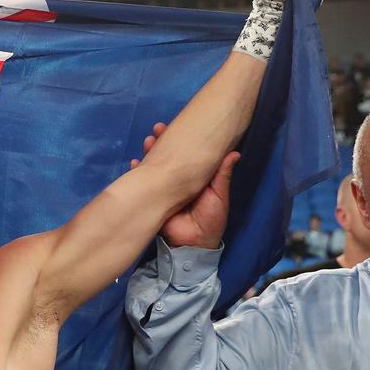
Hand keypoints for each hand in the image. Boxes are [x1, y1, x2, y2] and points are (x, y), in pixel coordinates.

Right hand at [132, 123, 239, 248]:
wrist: (196, 243)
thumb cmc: (212, 219)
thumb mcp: (219, 194)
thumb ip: (223, 175)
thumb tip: (234, 153)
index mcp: (194, 177)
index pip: (185, 154)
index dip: (180, 141)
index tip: (175, 126)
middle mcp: (178, 181)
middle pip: (167, 158)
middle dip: (161, 143)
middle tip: (157, 130)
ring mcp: (164, 190)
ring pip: (155, 168)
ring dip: (149, 155)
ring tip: (147, 143)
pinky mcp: (153, 200)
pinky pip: (144, 185)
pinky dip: (137, 175)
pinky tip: (134, 165)